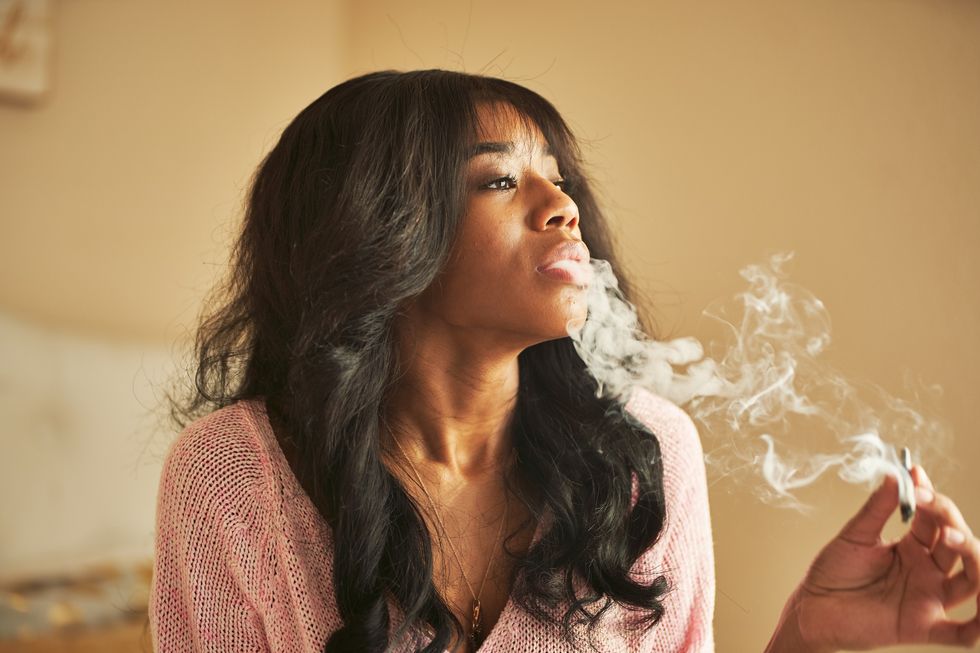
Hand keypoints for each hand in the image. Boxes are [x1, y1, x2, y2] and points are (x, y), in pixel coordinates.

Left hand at [768, 466, 979, 651]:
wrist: (813, 607)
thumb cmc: (833, 572)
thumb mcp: (855, 536)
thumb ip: (877, 508)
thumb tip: (893, 475)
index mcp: (913, 548)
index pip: (935, 519)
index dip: (930, 496)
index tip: (914, 473)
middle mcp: (928, 571)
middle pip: (958, 544)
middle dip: (949, 518)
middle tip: (928, 501)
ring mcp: (929, 598)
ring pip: (972, 580)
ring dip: (972, 556)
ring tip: (952, 536)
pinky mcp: (923, 626)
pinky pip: (963, 633)